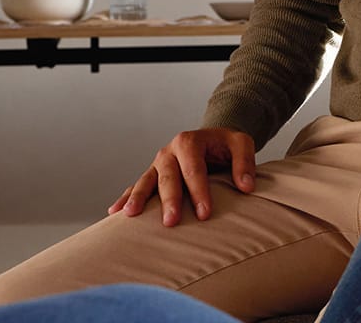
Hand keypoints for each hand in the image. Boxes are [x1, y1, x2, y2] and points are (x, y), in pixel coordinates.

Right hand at [108, 128, 255, 226]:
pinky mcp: (152, 175)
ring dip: (139, 198)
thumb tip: (246, 186)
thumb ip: (245, 162)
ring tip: (130, 216)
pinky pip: (136, 186)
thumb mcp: (242, 144)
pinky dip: (126, 197)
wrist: (212, 139)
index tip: (205, 214)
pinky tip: (114, 212)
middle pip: (168, 177)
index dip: (199, 191)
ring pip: (146, 181)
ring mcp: (158, 164)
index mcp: (190, 141)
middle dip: (169, 199)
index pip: (194, 169)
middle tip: (171, 222)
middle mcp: (170, 152)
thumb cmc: (227, 145)